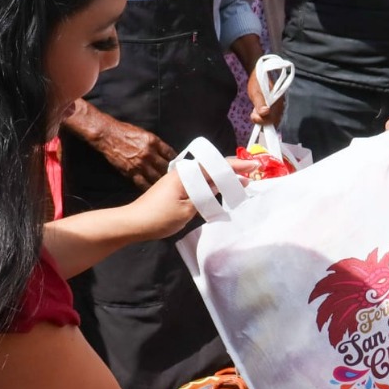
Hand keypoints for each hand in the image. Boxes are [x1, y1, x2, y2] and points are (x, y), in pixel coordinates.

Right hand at [92, 119, 176, 190]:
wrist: (108, 135)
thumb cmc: (125, 132)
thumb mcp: (145, 134)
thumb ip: (156, 144)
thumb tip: (166, 153)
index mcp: (154, 142)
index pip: (171, 154)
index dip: (177, 161)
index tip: (179, 166)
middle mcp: (149, 153)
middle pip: (166, 168)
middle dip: (172, 174)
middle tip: (176, 180)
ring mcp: (140, 164)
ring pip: (157, 177)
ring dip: (162, 183)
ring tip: (167, 188)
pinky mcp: (131, 172)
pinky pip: (143, 183)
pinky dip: (150, 188)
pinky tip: (154, 191)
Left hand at [125, 157, 258, 239]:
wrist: (133, 223)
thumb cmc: (159, 217)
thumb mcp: (187, 209)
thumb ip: (206, 196)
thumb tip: (220, 187)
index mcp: (187, 174)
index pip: (217, 166)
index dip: (237, 166)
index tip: (254, 166)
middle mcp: (184, 173)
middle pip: (213, 167)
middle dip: (233, 169)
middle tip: (252, 173)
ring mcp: (180, 180)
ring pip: (207, 175)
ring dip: (224, 177)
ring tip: (241, 181)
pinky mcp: (176, 188)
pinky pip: (200, 182)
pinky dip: (212, 185)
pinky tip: (220, 190)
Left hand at [247, 68, 284, 126]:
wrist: (259, 74)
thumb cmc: (257, 82)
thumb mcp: (256, 92)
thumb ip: (260, 103)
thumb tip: (265, 112)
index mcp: (278, 101)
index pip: (273, 119)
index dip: (263, 121)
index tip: (253, 116)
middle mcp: (280, 106)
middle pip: (273, 121)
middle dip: (262, 120)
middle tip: (252, 114)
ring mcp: (278, 107)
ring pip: (271, 120)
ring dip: (262, 119)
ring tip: (254, 111)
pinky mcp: (275, 107)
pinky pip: (271, 117)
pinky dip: (263, 117)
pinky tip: (257, 111)